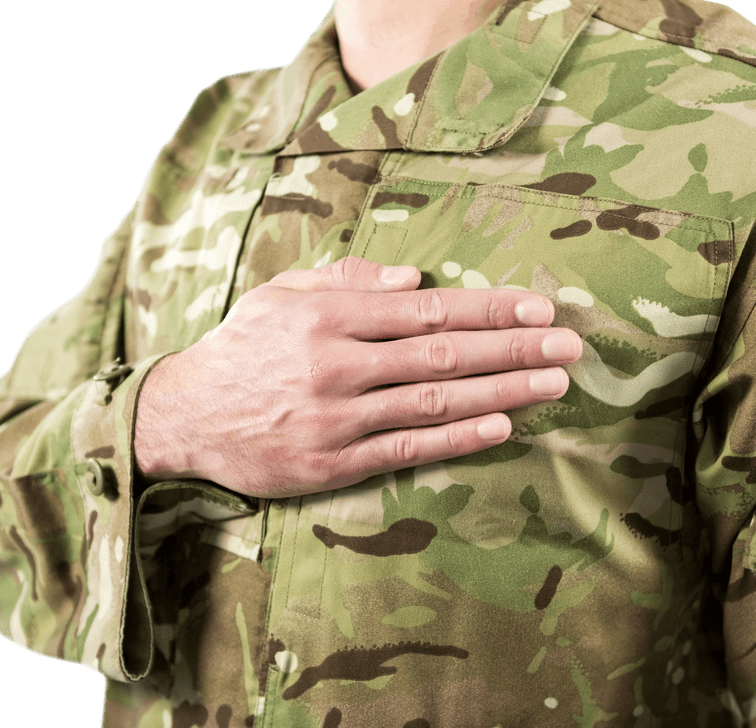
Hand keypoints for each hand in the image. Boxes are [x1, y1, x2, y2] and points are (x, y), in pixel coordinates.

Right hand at [133, 256, 581, 497]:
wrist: (185, 417)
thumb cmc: (242, 348)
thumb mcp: (282, 293)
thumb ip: (349, 281)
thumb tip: (418, 278)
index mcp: (328, 316)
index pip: (427, 309)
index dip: (488, 309)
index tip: (537, 307)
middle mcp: (337, 364)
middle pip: (443, 353)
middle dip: (513, 347)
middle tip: (569, 344)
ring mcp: (338, 418)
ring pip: (435, 401)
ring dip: (502, 391)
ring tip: (554, 383)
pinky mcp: (335, 463)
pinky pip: (409, 449)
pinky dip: (458, 437)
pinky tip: (502, 426)